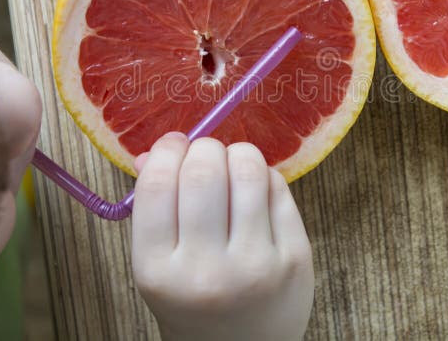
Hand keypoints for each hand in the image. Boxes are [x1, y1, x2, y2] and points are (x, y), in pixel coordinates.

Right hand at [131, 132, 313, 340]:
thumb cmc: (193, 302)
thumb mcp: (158, 266)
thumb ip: (153, 209)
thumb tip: (156, 150)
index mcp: (158, 271)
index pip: (156, 185)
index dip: (165, 151)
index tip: (174, 144)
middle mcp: (206, 270)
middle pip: (203, 172)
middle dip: (204, 148)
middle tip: (206, 155)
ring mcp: (255, 265)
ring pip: (247, 171)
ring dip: (238, 154)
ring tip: (233, 166)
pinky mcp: (295, 259)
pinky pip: (278, 188)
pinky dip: (264, 176)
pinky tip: (256, 189)